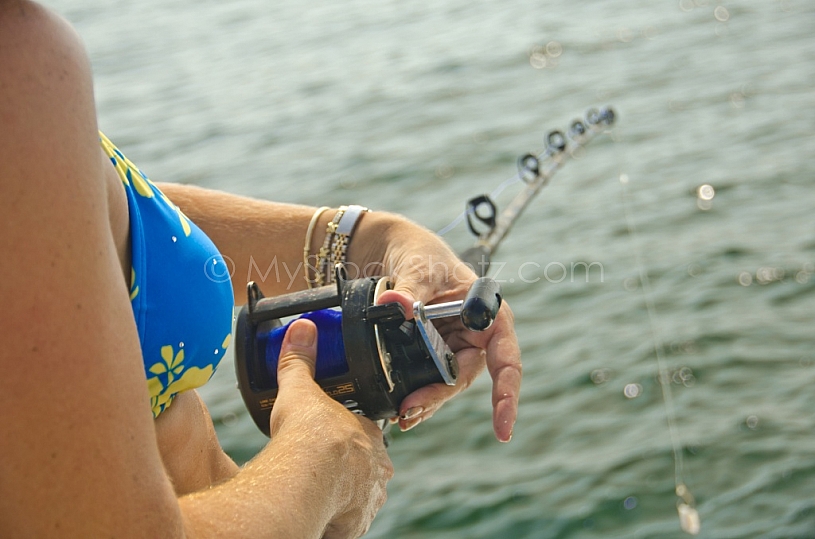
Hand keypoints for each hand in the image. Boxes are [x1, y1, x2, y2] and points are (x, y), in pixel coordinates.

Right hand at [271, 319, 393, 538]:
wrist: (302, 481)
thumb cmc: (307, 436)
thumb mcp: (300, 391)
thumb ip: (300, 362)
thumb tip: (302, 329)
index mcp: (371, 437)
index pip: (366, 435)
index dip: (347, 436)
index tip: (329, 438)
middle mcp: (377, 471)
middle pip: (366, 467)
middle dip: (347, 468)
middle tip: (319, 466)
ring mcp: (368, 500)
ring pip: (359, 497)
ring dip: (342, 496)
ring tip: (316, 492)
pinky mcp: (355, 525)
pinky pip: (346, 523)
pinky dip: (333, 520)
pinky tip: (316, 513)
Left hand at [375, 219, 521, 442]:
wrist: (403, 257)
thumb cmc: (426, 256)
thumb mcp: (420, 269)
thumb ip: (410, 289)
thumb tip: (394, 305)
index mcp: (491, 316)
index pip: (506, 360)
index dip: (506, 394)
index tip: (503, 427)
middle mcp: (478, 337)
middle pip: (466, 376)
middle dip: (440, 396)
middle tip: (410, 410)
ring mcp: (456, 348)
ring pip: (447, 383)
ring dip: (427, 402)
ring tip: (403, 417)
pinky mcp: (435, 354)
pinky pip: (430, 379)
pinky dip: (418, 395)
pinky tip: (402, 412)